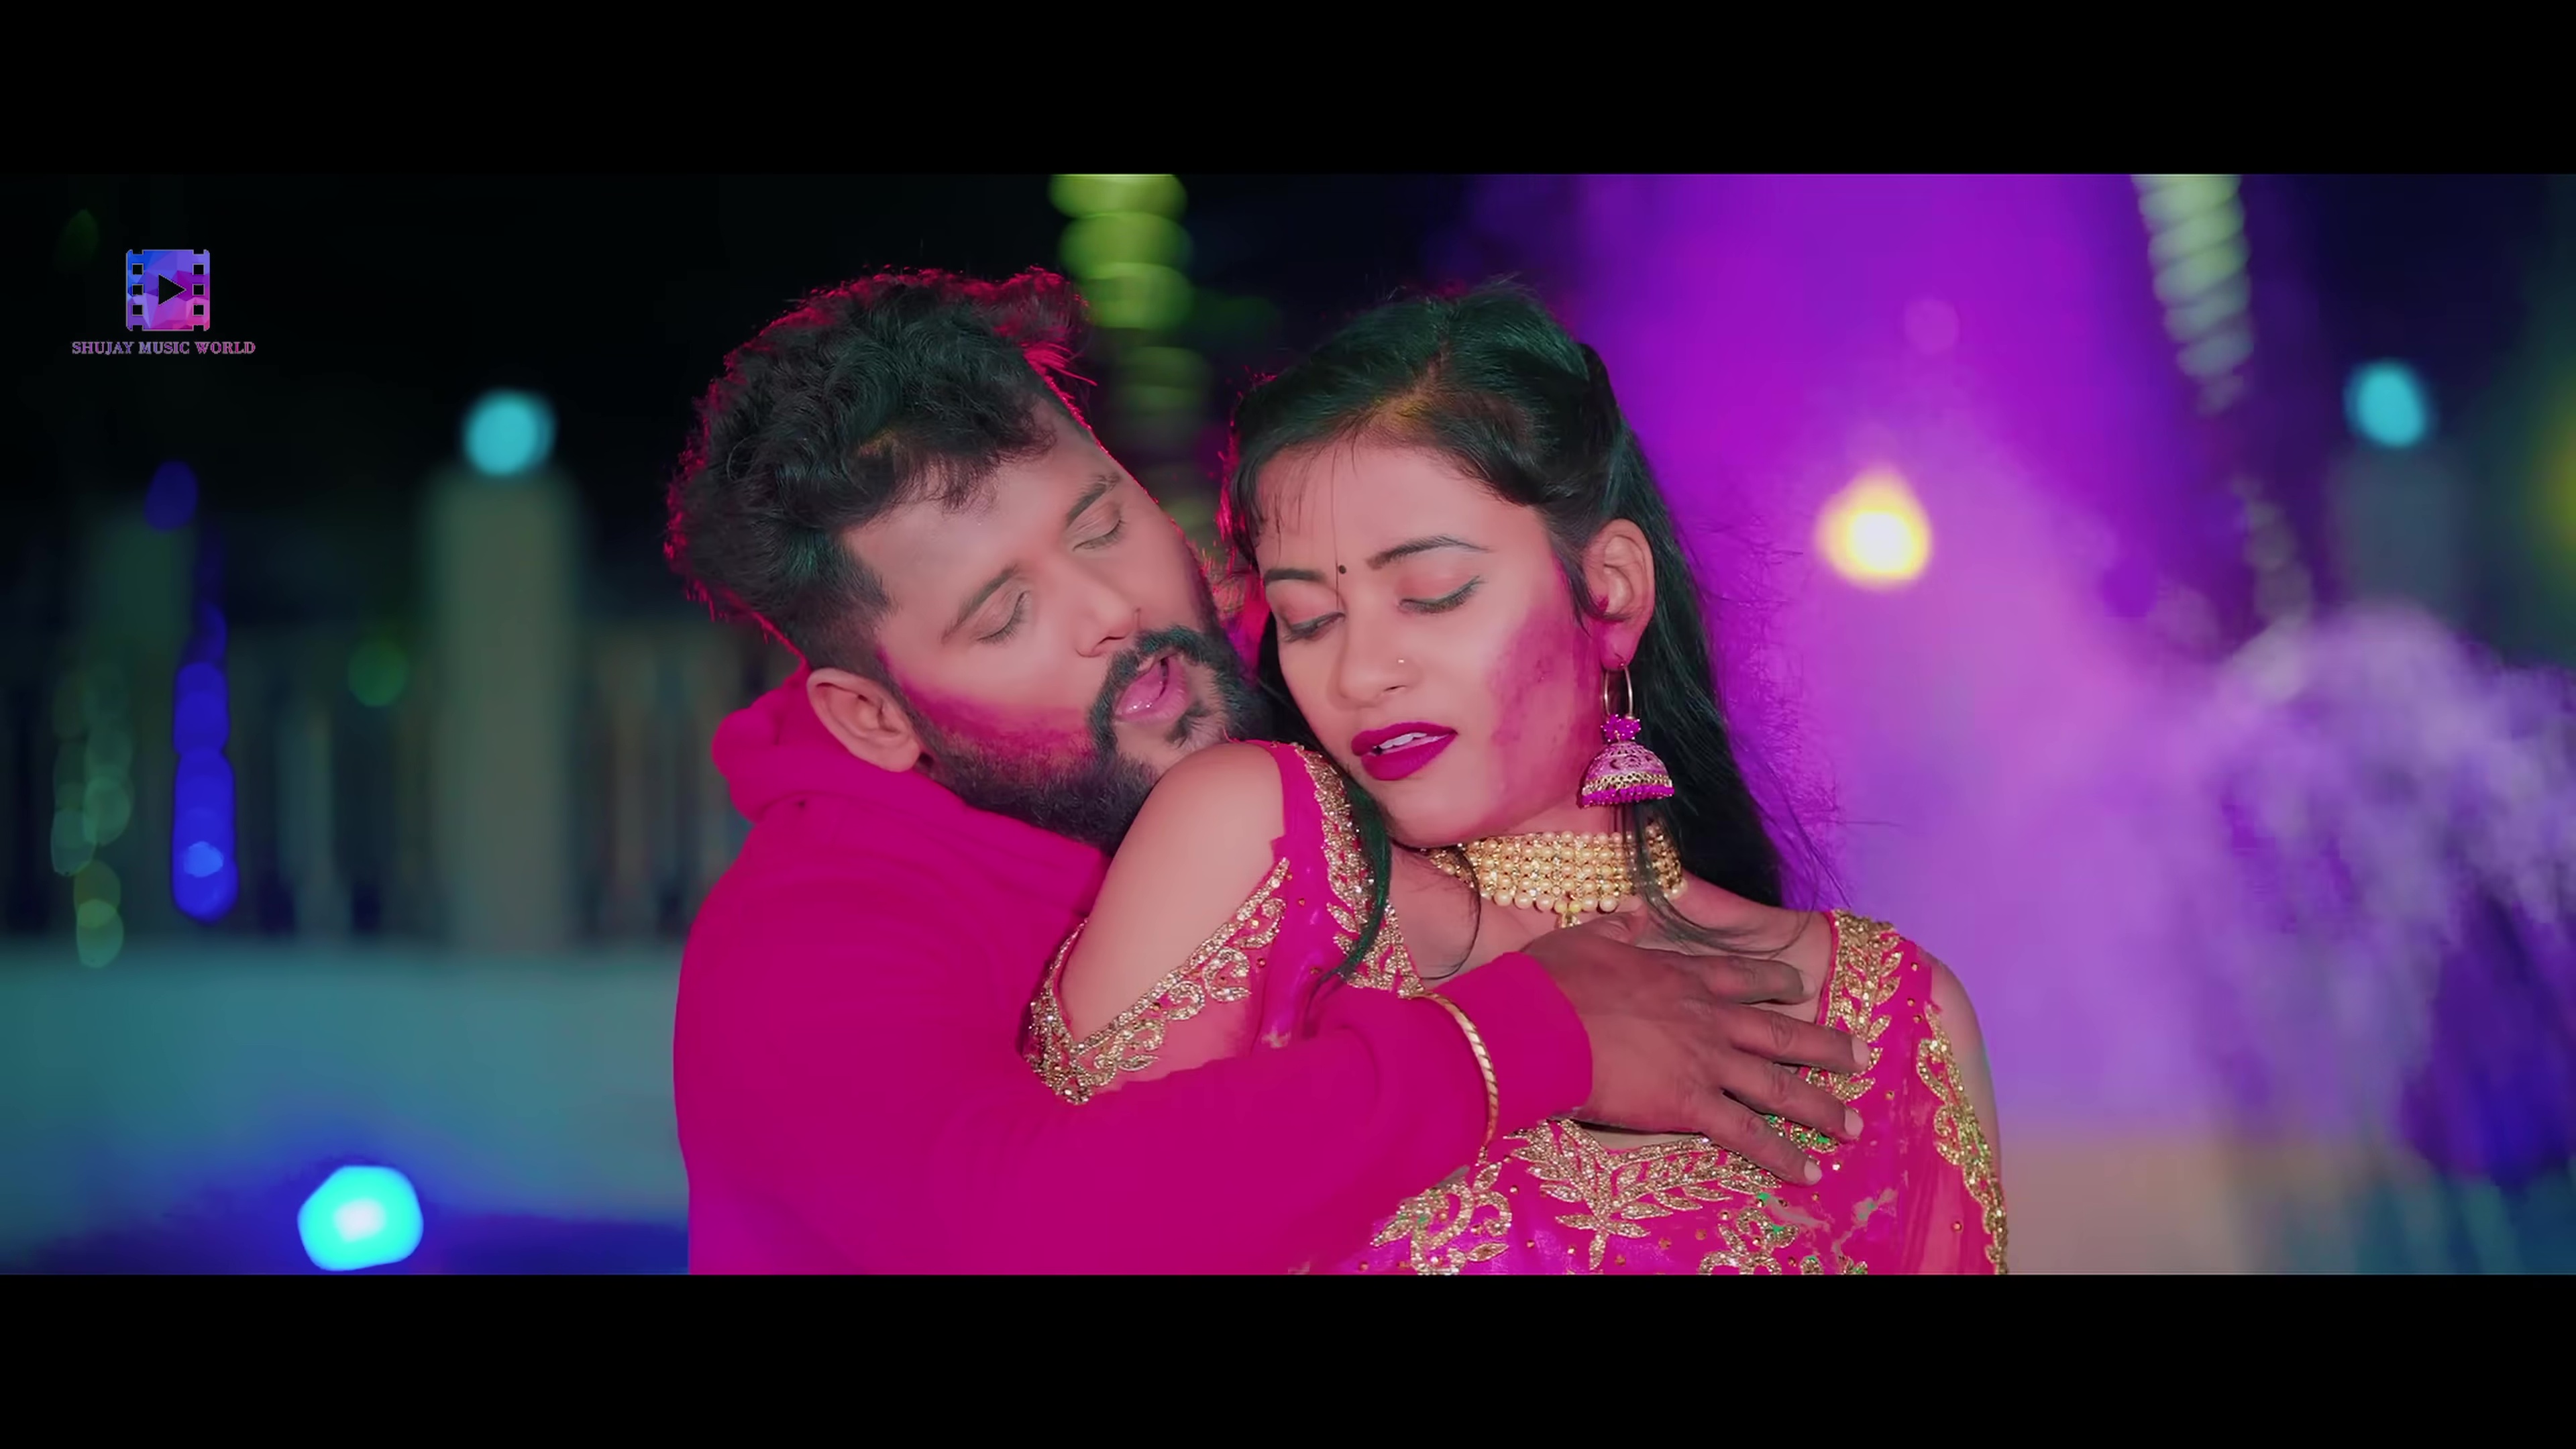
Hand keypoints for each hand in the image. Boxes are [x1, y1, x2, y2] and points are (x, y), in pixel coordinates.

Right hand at [1520, 912, 1867, 1184]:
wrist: (1538, 1024)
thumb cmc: (1552, 981)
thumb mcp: (1587, 938)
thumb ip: (1617, 929)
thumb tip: (1628, 913)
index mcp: (1682, 976)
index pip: (1743, 977)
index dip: (1776, 982)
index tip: (1800, 984)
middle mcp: (1708, 1017)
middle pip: (1781, 1032)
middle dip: (1824, 1046)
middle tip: (1860, 1056)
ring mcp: (1706, 1061)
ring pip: (1779, 1086)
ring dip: (1821, 1107)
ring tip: (1853, 1125)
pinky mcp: (1692, 1104)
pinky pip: (1748, 1134)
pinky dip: (1783, 1155)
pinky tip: (1809, 1171)